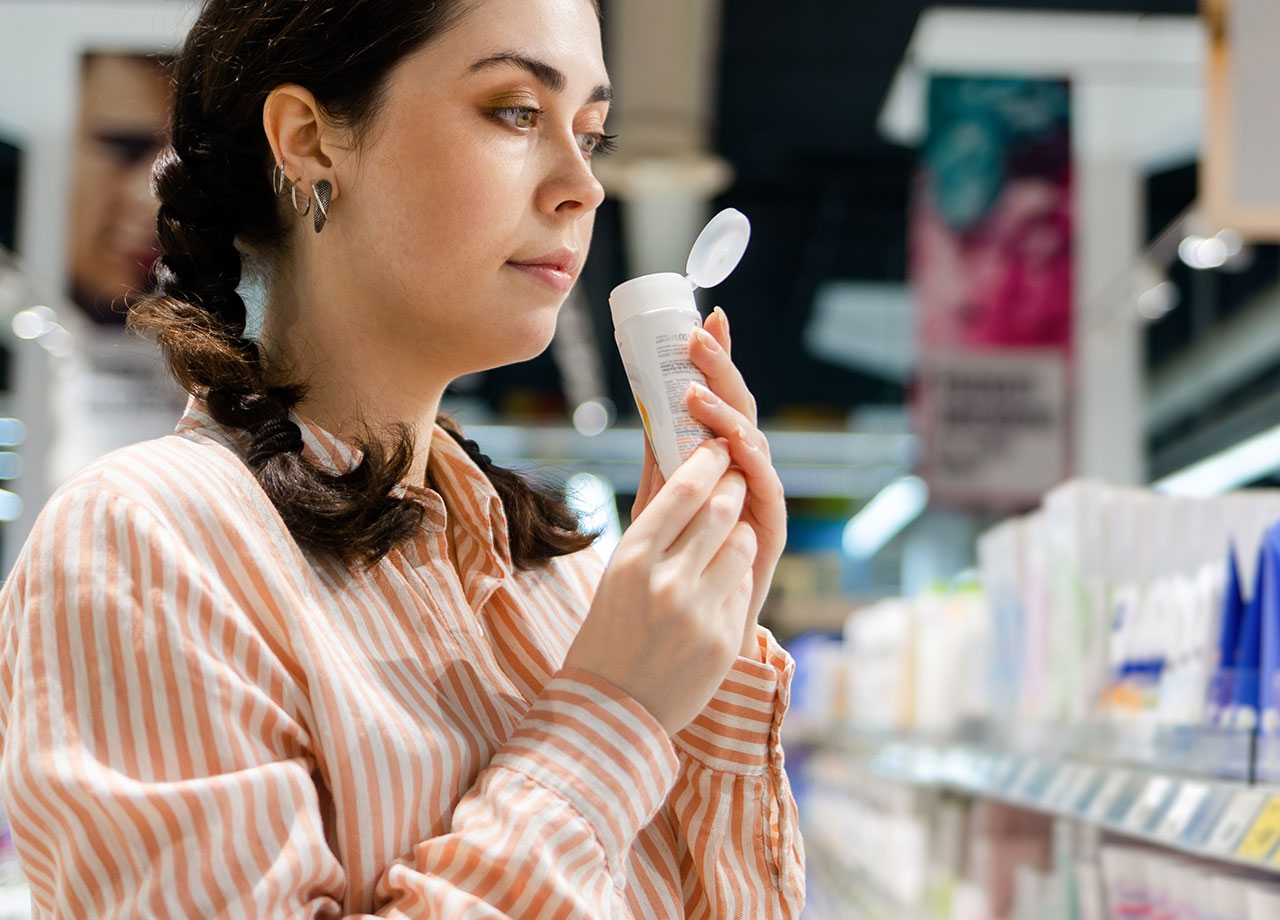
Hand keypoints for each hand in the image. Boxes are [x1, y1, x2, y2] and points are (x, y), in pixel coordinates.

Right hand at [566, 439, 756, 734]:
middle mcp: (666, 581)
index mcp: (631, 558)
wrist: (610, 710)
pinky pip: (744, 586)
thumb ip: (652, 520)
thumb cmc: (608, 629)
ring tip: (726, 534)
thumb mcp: (617, 572)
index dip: (709, 461)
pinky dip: (735, 576)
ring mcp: (699, 612)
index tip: (717, 447)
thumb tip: (668, 459)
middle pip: (721, 509)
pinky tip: (717, 584)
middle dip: (732, 486)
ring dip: (740, 530)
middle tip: (733, 479)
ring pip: (743, 543)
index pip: (685, 490)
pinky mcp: (723, 639)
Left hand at [633, 308, 785, 659]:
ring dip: (727, 412)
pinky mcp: (769, 530)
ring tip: (697, 390)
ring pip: (752, 442)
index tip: (704, 318)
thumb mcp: (659, 504)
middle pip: (738, 409)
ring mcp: (759, 497)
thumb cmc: (677, 565)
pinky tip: (735, 442)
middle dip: (721, 370)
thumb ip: (661, 460)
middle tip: (698, 337)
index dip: (715, 360)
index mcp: (718, 456)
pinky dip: (751, 463)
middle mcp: (744, 469)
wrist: (692, 630)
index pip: (717, 398)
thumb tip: (644, 406)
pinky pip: (765, 489)